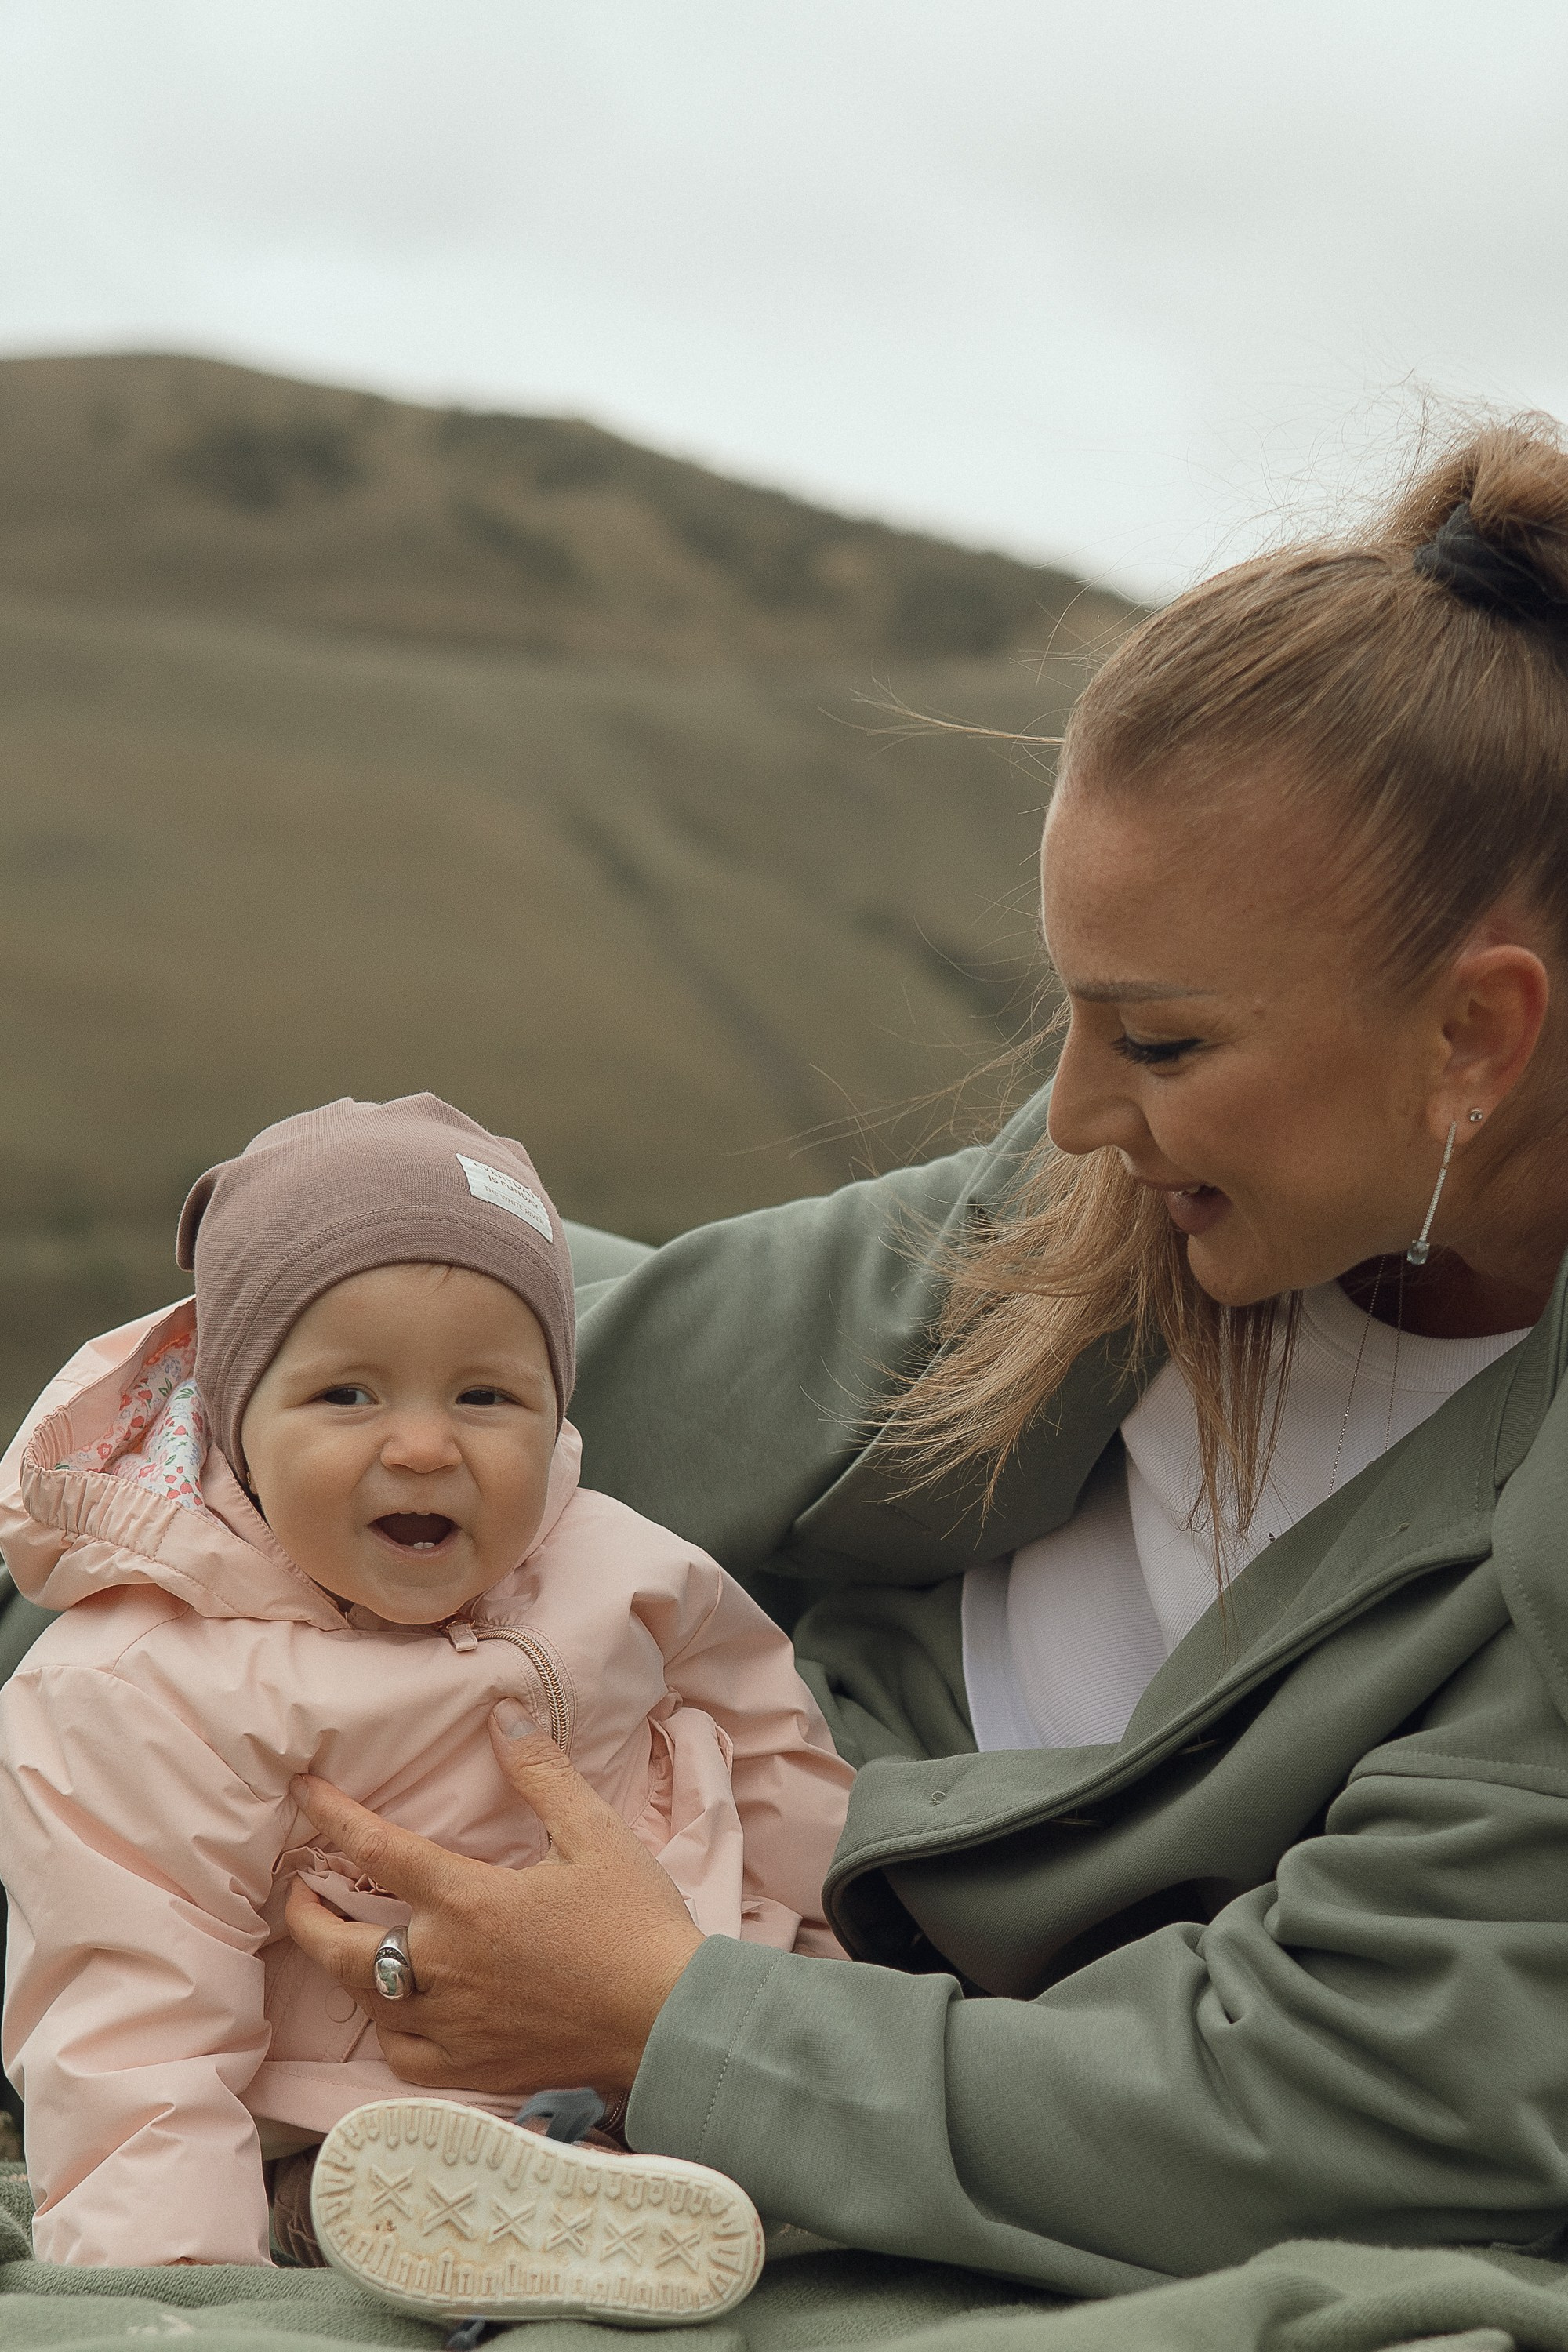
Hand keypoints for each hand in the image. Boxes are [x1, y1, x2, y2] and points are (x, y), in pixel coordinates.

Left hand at [284, 1704, 702, 2096]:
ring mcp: (453, 2025)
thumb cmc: (635, 1923)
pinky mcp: (472, 2068)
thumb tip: (502, 1717)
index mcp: (467, 1902)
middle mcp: (444, 1967)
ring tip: (340, 1947)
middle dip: (307, 1917)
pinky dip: (388, 2033)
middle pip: (342, 1948)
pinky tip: (397, 2017)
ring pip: (367, 2004)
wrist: (669, 2020)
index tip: (304, 1792)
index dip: (332, 1816)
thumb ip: (541, 1773)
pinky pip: (402, 2058)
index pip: (376, 1850)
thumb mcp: (595, 1833)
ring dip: (343, 1971)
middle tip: (299, 1893)